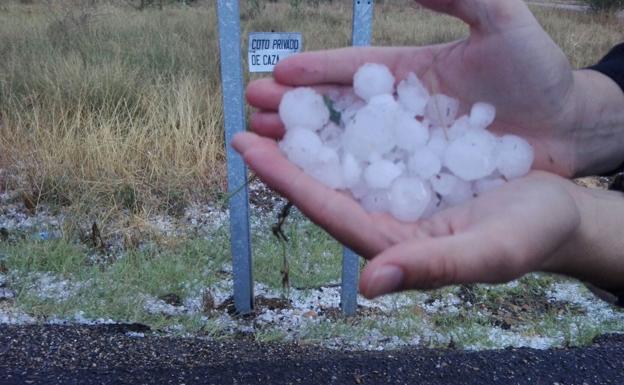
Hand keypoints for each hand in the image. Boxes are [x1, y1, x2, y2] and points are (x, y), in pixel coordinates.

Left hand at [233, 133, 586, 297]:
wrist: (558, 213)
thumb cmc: (530, 238)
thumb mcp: (488, 253)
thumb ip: (431, 267)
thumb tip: (370, 283)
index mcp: (394, 243)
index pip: (328, 209)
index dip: (286, 179)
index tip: (247, 146)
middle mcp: (386, 217)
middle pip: (325, 181)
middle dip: (285, 149)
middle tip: (248, 113)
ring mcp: (399, 192)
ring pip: (344, 159)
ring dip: (311, 130)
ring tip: (276, 99)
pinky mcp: (415, 169)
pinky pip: (374, 142)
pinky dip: (350, 120)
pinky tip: (331, 98)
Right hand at [247, 0, 582, 175]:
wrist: (570, 129)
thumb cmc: (539, 76)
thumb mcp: (501, 23)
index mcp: (408, 73)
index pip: (352, 70)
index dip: (316, 71)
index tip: (276, 75)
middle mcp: (398, 112)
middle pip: (337, 110)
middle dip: (294, 111)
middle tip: (251, 112)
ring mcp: (407, 148)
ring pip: (345, 147)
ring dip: (303, 147)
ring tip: (264, 144)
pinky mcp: (417, 181)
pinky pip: (372, 180)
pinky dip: (339, 180)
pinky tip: (308, 182)